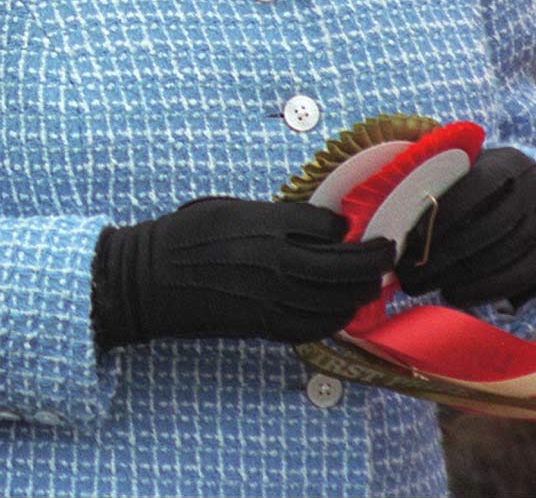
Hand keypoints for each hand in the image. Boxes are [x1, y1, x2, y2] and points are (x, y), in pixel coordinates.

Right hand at [91, 197, 394, 351]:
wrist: (147, 278)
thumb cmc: (182, 236)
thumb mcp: (227, 209)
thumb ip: (271, 216)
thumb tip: (313, 224)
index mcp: (264, 224)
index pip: (328, 226)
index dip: (346, 227)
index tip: (353, 228)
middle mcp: (276, 260)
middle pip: (346, 264)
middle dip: (375, 259)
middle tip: (388, 253)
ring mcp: (272, 296)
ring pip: (337, 298)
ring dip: (361, 291)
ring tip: (372, 283)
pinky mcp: (263, 324)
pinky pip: (314, 326)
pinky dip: (336, 319)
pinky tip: (342, 311)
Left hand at [393, 147, 535, 309]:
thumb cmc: (483, 176)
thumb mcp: (467, 165)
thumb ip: (439, 174)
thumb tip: (391, 191)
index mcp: (508, 164)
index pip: (475, 187)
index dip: (441, 214)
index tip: (407, 237)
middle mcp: (535, 192)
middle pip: (488, 227)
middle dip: (443, 254)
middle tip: (407, 274)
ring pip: (505, 254)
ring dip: (461, 276)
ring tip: (425, 287)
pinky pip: (522, 276)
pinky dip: (487, 290)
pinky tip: (456, 296)